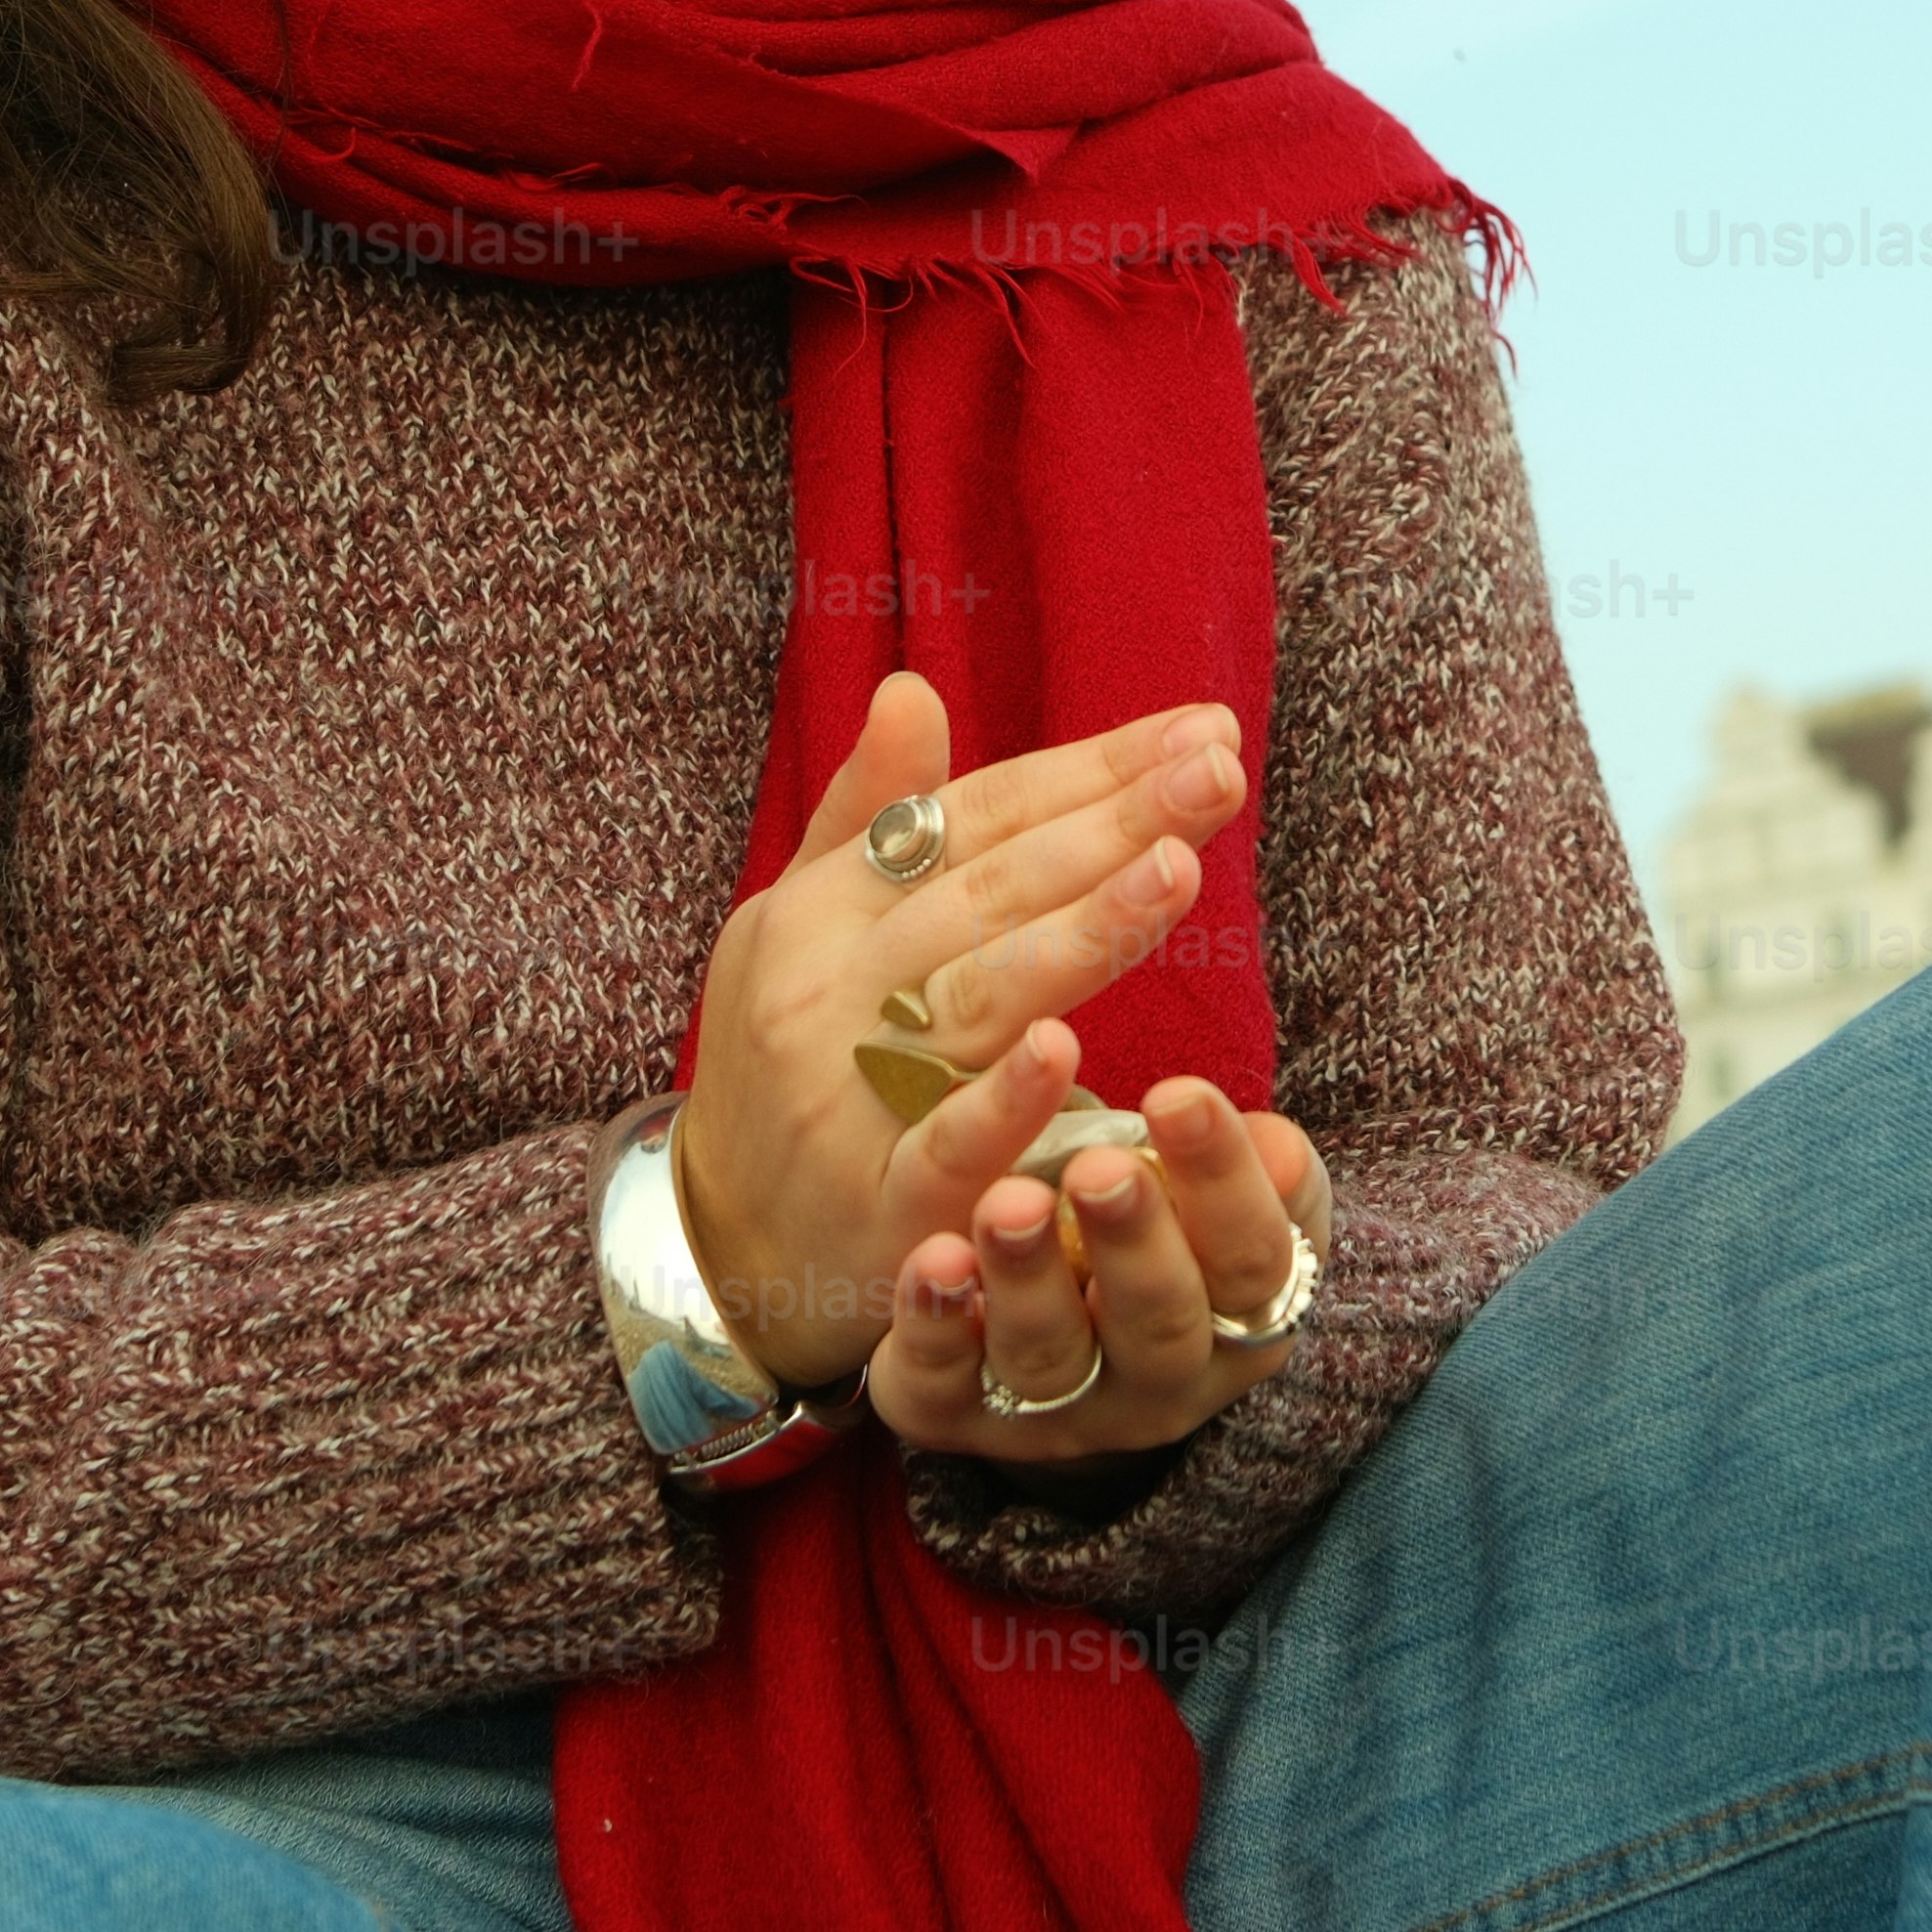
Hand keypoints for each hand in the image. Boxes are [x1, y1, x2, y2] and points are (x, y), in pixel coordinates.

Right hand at [676, 671, 1248, 1396]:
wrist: (713, 1244)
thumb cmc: (782, 1062)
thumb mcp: (795, 926)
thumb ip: (869, 819)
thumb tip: (913, 687)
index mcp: (827, 912)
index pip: (976, 822)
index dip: (1088, 772)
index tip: (1198, 730)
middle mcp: (834, 992)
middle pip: (994, 893)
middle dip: (1113, 824)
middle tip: (1218, 768)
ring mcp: (851, 1098)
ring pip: (981, 997)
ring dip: (1083, 929)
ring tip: (1178, 864)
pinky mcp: (879, 1205)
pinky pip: (943, 1147)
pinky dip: (1002, 1101)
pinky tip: (1066, 1050)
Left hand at [875, 1077, 1331, 1467]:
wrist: (1072, 1356)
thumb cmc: (1166, 1242)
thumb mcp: (1226, 1204)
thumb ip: (1260, 1172)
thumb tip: (1277, 1144)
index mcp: (1241, 1326)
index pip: (1252, 1262)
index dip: (1223, 1182)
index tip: (1178, 1094)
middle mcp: (1159, 1384)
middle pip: (1158, 1324)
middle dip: (1130, 1242)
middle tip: (1099, 1166)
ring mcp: (1059, 1412)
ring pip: (1048, 1357)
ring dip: (1028, 1279)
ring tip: (1008, 1201)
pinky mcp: (959, 1417)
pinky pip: (944, 1383)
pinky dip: (937, 1324)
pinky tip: (934, 1258)